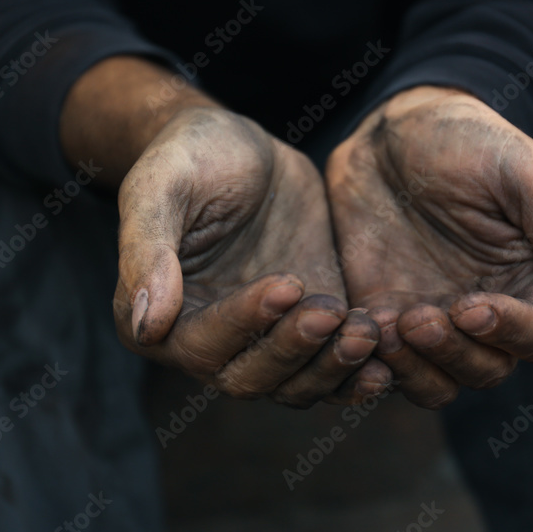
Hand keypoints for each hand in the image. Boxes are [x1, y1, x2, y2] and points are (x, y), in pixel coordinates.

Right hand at [115, 107, 389, 406]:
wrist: (242, 146)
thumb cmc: (190, 156)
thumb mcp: (160, 187)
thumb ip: (146, 251)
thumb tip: (146, 324)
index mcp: (156, 319)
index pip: (201, 345)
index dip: (246, 323)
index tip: (287, 284)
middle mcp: (207, 343)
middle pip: (251, 378)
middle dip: (294, 351)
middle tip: (333, 311)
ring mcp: (260, 340)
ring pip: (294, 385)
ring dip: (331, 367)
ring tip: (367, 331)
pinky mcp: (305, 329)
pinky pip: (328, 370)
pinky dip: (355, 372)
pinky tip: (386, 357)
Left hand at [325, 86, 532, 407]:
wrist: (392, 131)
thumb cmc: (472, 142)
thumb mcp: (528, 175)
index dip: (509, 332)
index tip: (472, 306)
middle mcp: (485, 313)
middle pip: (486, 370)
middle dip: (455, 354)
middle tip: (420, 317)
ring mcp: (431, 319)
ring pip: (436, 382)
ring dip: (415, 370)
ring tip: (390, 329)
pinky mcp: (381, 317)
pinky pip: (382, 364)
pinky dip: (373, 362)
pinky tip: (359, 328)